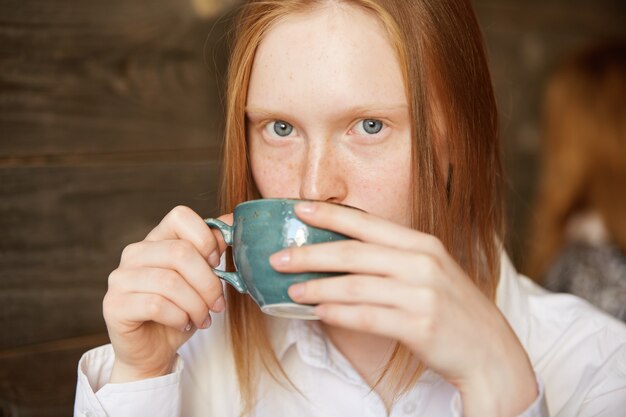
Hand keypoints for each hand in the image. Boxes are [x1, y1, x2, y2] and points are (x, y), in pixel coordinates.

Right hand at [103, 206, 230, 382]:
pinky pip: (156, 305)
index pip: (180, 216)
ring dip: (196, 305)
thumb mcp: (202, 278)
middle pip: (181, 252)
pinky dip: (179, 317)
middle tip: (217, 304)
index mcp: (157, 239)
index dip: (206, 239)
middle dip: (208, 283)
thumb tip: (232, 219)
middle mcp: (135, 253)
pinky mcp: (114, 305)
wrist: (154, 350)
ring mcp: (120, 278)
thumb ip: (213, 249)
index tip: (217, 264)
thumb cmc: (181, 310)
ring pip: (170, 282)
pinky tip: (183, 324)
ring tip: (202, 318)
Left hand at [269, 202, 536, 416]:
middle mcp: (422, 264)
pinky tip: (318, 312)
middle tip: (279, 258)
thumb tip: (342, 256)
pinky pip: (367, 317)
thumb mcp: (429, 272)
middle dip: (310, 254)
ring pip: (355, 286)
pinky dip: (338, 314)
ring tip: (291, 290)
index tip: (298, 208)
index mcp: (422, 244)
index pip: (367, 224)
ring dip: (317, 288)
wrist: (490, 351)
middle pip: (353, 253)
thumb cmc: (452, 309)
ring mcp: (423, 294)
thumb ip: (392, 259)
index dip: (330, 215)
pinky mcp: (420, 326)